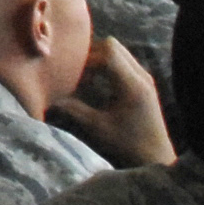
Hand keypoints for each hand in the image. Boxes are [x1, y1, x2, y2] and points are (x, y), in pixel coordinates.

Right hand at [49, 35, 173, 167]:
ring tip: (83, 76)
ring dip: (97, 57)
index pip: (108, 52)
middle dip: (89, 53)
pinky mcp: (143, 83)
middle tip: (74, 70)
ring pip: (117, 50)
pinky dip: (105, 64)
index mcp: (133, 85)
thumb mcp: (97, 127)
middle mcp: (141, 76)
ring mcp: (144, 78)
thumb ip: (72, 108)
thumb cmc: (128, 145)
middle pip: (112, 45)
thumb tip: (47, 97)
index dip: (85, 56)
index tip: (70, 71)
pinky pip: (121, 60)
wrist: (156, 158)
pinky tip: (95, 81)